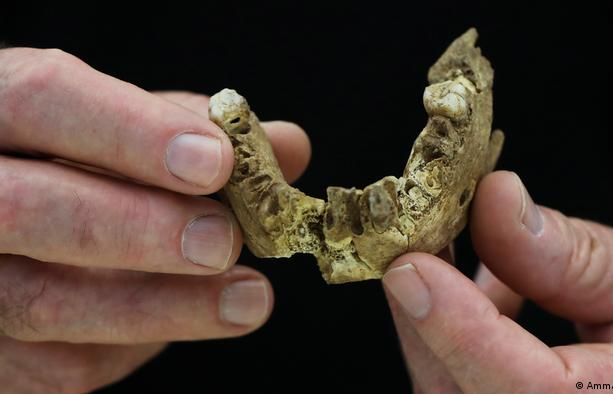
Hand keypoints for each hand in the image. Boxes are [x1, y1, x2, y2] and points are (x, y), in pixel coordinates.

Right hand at [0, 48, 310, 392]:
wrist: (1, 203)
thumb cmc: (67, 157)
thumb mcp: (114, 123)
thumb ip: (190, 130)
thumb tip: (286, 145)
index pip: (42, 100)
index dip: (131, 132)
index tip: (216, 162)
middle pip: (27, 209)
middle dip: (139, 227)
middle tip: (225, 241)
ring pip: (42, 303)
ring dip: (160, 307)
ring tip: (248, 299)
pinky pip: (53, 364)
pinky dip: (131, 345)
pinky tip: (181, 317)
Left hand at [383, 171, 612, 392]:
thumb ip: (570, 252)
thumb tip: (494, 199)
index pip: (533, 392)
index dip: (462, 332)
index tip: (412, 269)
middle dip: (426, 322)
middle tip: (410, 249)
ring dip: (433, 327)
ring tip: (440, 258)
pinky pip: (467, 389)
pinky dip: (456, 340)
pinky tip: (481, 293)